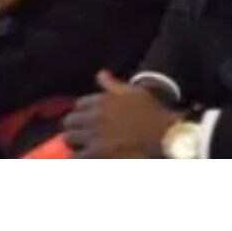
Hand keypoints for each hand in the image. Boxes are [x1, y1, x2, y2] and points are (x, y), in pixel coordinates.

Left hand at [62, 72, 182, 158]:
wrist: (162, 134)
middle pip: (69, 121)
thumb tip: (100, 73)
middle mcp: (94, 116)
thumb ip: (112, 84)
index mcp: (101, 100)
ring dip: (73, 141)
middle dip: (74, 126)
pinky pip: (76, 156)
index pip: (78, 104)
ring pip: (69, 138)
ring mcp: (94, 135)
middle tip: (81, 132)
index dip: (83, 111)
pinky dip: (77, 157)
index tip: (88, 117)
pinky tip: (84, 157)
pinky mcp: (97, 152)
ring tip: (80, 145)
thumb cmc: (150, 111)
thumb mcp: (133, 92)